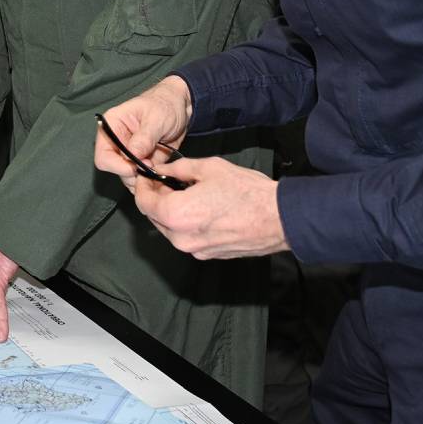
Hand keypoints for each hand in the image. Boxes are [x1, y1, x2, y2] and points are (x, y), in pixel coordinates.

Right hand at [94, 75, 193, 189]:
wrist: (180, 108)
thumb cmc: (165, 105)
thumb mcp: (156, 117)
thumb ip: (145, 137)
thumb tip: (133, 155)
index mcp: (112, 126)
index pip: (103, 155)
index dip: (117, 165)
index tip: (136, 168)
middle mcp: (116, 142)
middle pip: (114, 169)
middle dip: (133, 173)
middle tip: (152, 167)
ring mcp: (129, 154)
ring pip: (127, 177)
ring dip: (143, 179)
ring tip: (159, 169)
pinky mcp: (141, 162)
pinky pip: (140, 179)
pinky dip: (150, 181)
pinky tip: (161, 174)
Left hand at [130, 156, 288, 258]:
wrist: (280, 218)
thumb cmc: (246, 192)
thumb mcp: (208, 168)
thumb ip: (178, 169)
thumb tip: (161, 170)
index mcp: (176, 215)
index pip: (143, 202)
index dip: (142, 186)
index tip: (147, 175)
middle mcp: (181, 238)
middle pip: (154, 217)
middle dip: (156, 198)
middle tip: (166, 180)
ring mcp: (195, 250)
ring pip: (170, 229)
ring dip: (171, 212)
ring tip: (186, 193)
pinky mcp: (208, 255)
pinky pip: (187, 237)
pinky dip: (186, 224)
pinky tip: (201, 209)